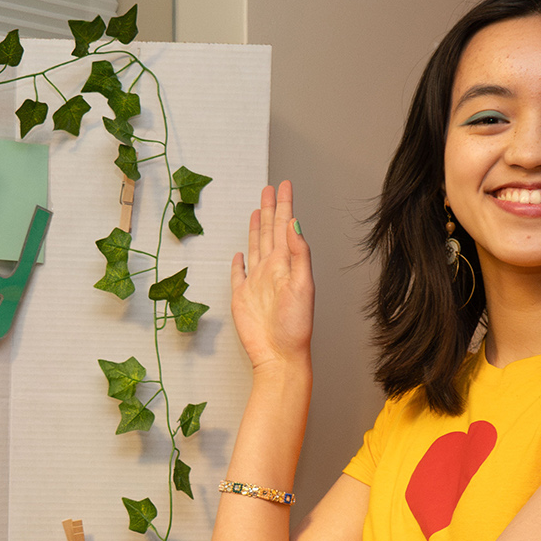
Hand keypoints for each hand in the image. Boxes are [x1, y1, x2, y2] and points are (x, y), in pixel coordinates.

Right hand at [230, 181, 313, 373]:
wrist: (278, 355)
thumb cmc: (294, 326)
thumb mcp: (302, 286)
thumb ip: (299, 254)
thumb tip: (294, 224)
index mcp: (286, 264)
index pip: (285, 227)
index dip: (284, 205)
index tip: (284, 185)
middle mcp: (272, 270)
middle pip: (269, 232)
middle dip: (270, 209)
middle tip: (269, 188)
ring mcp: (256, 283)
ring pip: (255, 247)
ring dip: (256, 228)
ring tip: (257, 210)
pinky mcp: (242, 297)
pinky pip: (238, 274)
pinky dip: (239, 262)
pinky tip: (240, 253)